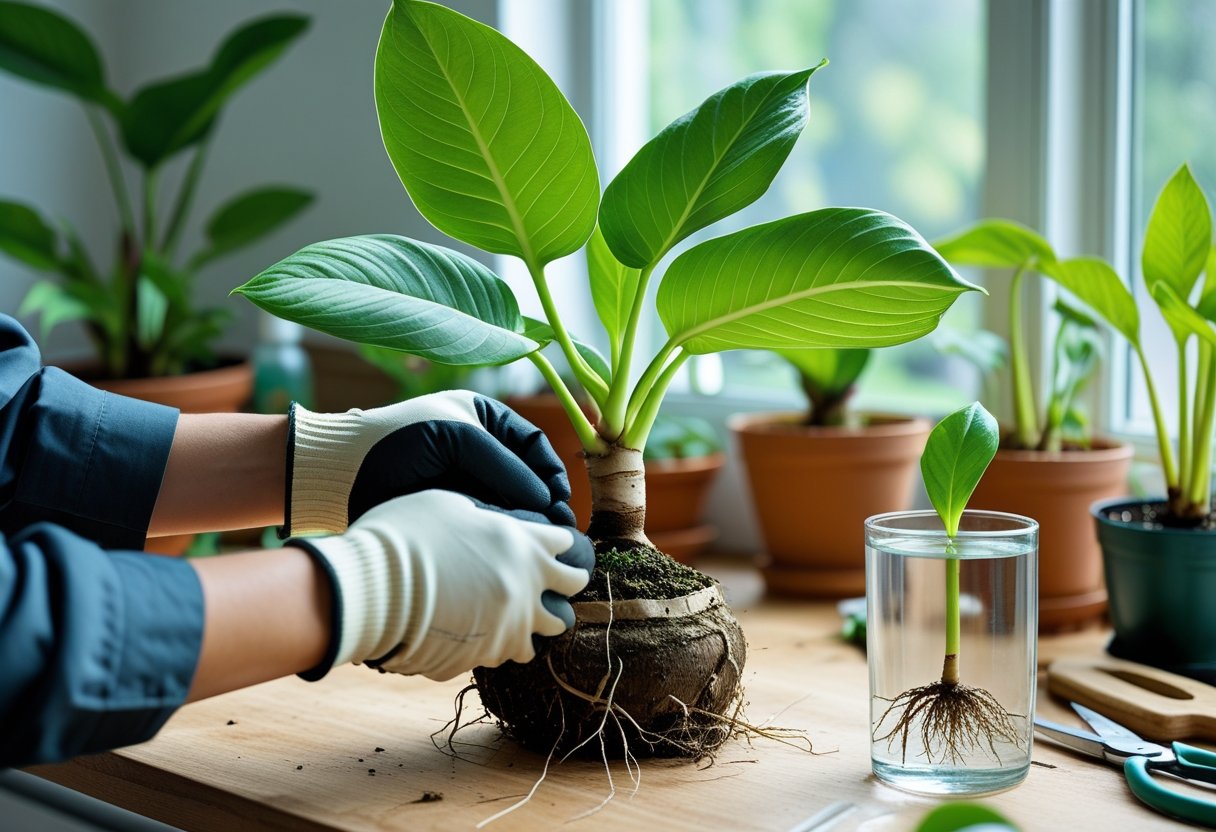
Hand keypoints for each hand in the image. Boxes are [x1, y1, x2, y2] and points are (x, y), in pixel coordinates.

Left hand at [286, 390, 573, 534]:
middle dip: (544, 505)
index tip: (560, 502)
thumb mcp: (457, 439)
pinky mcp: (454, 511)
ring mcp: (468, 482)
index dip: (552, 473)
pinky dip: (502, 535)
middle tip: (558, 533)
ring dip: (527, 524)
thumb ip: (505, 466)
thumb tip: (546, 504)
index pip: (534, 446)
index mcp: (484, 419)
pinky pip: (489, 523)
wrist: (343, 474)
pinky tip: (508, 550)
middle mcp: (482, 451)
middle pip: (528, 479)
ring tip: (537, 545)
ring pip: (511, 505)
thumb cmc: (397, 440)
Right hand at [296, 490, 593, 681]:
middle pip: (572, 587)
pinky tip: (483, 631)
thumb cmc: (403, 536)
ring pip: (549, 628)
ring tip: (515, 611)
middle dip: (563, 582)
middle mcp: (526, 585)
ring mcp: (510, 625)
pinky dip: (501, 641)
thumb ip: (484, 519)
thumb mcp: (450, 506)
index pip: (564, 542)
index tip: (547, 542)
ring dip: (537, 617)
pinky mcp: (486, 655)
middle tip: (544, 580)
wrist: (371, 590)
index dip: (555, 541)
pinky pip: (507, 652)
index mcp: (522, 542)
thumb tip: (489, 528)